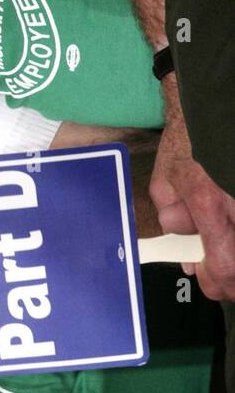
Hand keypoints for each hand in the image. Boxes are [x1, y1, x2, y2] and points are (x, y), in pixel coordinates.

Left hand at [150, 89, 234, 300]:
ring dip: (230, 248)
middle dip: (230, 274)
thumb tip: (187, 249)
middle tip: (215, 268)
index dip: (218, 282)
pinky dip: (231, 226)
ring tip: (217, 237)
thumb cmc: (187, 145)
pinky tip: (223, 219)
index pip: (226, 265)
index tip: (208, 280)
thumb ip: (173, 218)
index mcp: (210, 204)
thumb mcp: (165, 181)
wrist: (211, 111)